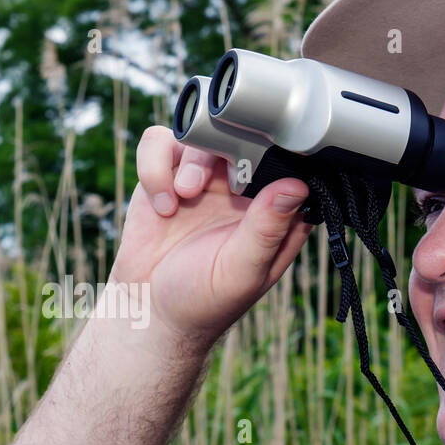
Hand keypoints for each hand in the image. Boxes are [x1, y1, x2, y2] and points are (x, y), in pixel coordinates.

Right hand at [109, 125, 314, 355]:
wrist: (148, 312)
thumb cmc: (202, 302)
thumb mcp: (242, 271)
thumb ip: (267, 229)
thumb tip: (296, 185)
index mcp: (271, 210)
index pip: (286, 161)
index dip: (276, 152)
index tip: (257, 167)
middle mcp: (238, 188)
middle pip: (241, 133)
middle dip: (226, 147)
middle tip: (214, 184)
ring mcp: (200, 179)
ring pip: (200, 132)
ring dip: (191, 159)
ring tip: (184, 195)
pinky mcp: (163, 177)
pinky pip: (158, 143)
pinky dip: (155, 167)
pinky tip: (162, 205)